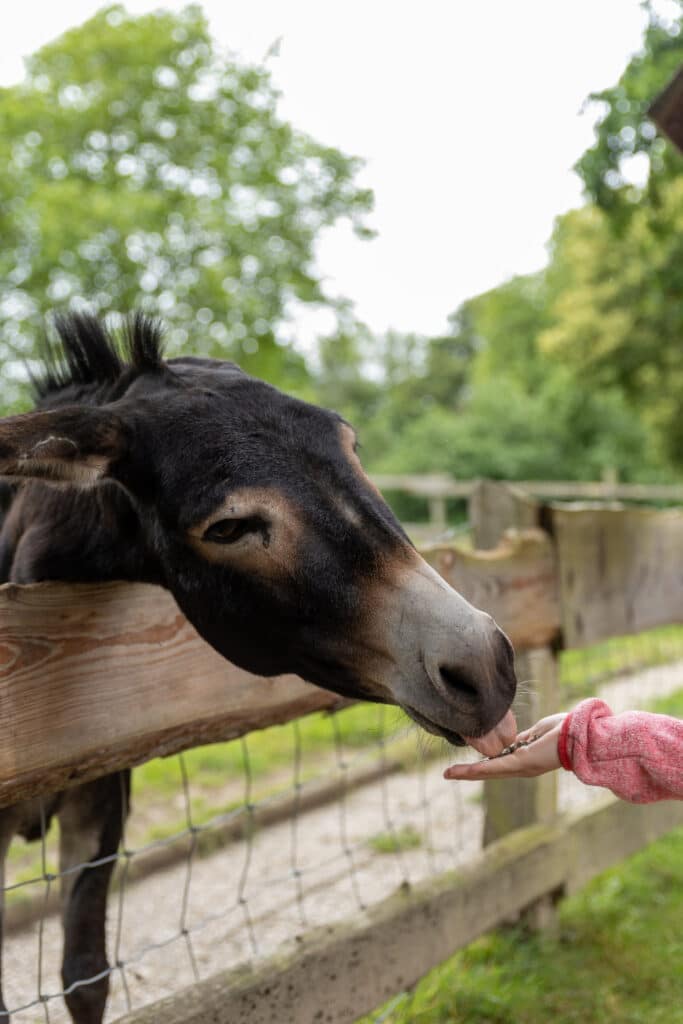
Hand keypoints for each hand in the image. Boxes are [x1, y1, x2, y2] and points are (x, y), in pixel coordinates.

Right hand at [444, 713, 566, 780]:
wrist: (579, 733)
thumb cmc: (564, 729)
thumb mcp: (538, 732)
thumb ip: (525, 737)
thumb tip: (515, 738)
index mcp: (525, 758)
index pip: (498, 762)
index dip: (481, 764)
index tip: (467, 765)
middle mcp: (521, 767)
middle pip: (489, 771)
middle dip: (468, 773)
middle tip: (448, 774)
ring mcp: (520, 767)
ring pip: (488, 771)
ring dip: (467, 773)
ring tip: (448, 774)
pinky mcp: (520, 764)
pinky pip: (494, 767)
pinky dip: (476, 770)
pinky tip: (461, 772)